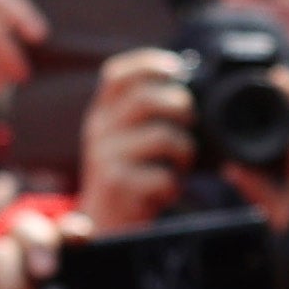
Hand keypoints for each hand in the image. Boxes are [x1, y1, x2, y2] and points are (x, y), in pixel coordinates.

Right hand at [78, 48, 198, 236]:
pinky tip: (166, 189)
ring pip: (161, 136)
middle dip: (179, 106)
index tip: (175, 68)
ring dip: (184, 149)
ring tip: (180, 164)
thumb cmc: (127, 176)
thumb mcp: (125, 138)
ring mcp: (105, 158)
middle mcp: (98, 130)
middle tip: (189, 122)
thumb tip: (188, 85)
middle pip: (146, 99)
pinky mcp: (117, 186)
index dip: (149, 64)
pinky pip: (163, 176)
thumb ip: (145, 113)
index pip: (117, 74)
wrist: (101, 224)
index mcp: (102, 113)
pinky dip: (174, 183)